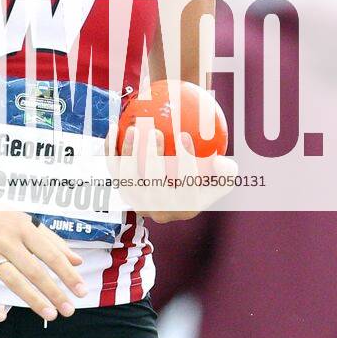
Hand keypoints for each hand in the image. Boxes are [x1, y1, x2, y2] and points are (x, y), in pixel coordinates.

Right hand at [0, 201, 86, 322]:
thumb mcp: (25, 221)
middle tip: (68, 309)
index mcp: (22, 228)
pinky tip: (2, 315)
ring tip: (49, 314)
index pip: (50, 253)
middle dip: (53, 291)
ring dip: (32, 299)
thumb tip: (76, 260)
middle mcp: (6, 241)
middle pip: (33, 269)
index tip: (81, 290)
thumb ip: (52, 241)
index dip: (67, 273)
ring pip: (12, 279)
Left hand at [106, 122, 238, 222]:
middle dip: (152, 159)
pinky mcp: (121, 191)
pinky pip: (113, 170)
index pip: (187, 188)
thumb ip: (225, 171)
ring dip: (128, 153)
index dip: (186, 163)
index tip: (185, 134)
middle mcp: (160, 211)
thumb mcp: (219, 176)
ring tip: (132, 128)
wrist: (170, 188)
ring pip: (129, 180)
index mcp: (187, 208)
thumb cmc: (200, 174)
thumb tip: (221, 162)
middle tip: (155, 131)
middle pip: (153, 187)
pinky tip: (114, 126)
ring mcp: (138, 202)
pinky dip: (111, 150)